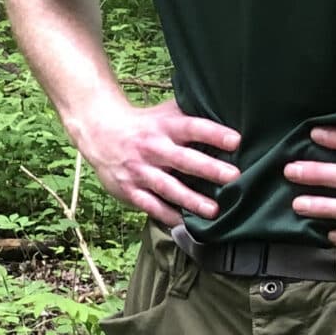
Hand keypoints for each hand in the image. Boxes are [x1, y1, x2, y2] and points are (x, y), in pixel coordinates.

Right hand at [73, 96, 242, 228]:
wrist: (100, 134)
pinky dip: (166, 215)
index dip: (213, 133)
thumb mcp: (166, 113)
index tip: (236, 140)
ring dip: (190, 199)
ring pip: (167, 186)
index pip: (192, 127)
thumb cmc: (146, 125)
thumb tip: (229, 110)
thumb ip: (193, 114)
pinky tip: (184, 223)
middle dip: (208, 168)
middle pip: (182, 159)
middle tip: (233, 176)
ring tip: (213, 210)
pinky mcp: (129, 189)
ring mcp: (140, 170)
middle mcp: (152, 148)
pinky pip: (149, 205)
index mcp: (164, 127)